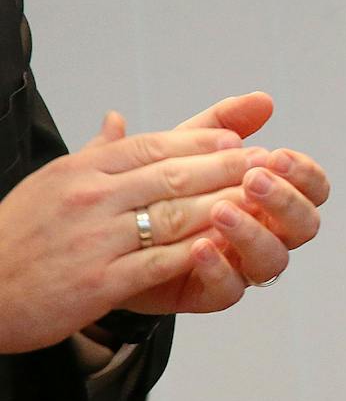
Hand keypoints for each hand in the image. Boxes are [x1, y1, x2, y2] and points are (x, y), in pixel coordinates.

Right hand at [0, 116, 254, 352]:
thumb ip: (95, 153)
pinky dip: (196, 253)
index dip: (198, 143)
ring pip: (173, 215)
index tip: (236, 141)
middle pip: (171, 175)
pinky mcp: (99, 281)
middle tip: (267, 165)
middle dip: (225, 169)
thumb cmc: (18, 235)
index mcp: (82, 170)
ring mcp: (96, 239)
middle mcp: (90, 197)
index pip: (150, 146)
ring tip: (260, 202)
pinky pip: (159, 262)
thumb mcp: (51, 182)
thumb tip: (118, 119)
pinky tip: (228, 247)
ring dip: (224, 206)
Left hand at [118, 93, 329, 313]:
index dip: (305, 174)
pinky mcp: (212, 293)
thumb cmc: (157, 190)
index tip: (278, 156)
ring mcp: (243, 265)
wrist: (106, 236)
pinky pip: (230, 289)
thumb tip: (263, 99)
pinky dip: (218, 267)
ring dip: (251, 232)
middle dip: (285, 201)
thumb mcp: (182, 149)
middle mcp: (267, 233)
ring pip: (274, 259)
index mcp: (271, 198)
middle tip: (254, 179)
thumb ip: (220, 125)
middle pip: (305, 224)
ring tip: (220, 210)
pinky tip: (197, 246)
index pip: (312, 188)